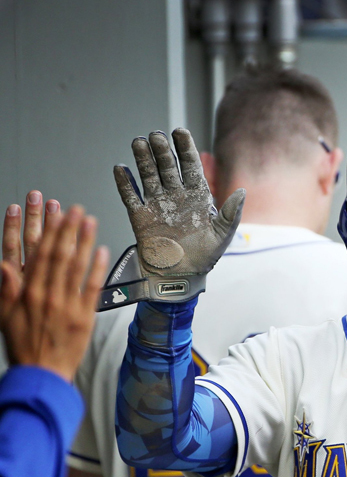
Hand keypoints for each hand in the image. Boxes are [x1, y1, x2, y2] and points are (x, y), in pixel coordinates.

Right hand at [0, 201, 108, 381]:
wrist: (42, 373)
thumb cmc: (26, 345)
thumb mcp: (5, 316)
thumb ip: (6, 289)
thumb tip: (3, 264)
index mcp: (28, 293)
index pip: (37, 254)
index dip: (46, 231)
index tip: (52, 214)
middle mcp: (47, 295)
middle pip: (58, 254)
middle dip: (66, 229)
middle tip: (74, 209)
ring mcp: (67, 304)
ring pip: (76, 266)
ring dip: (84, 241)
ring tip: (90, 221)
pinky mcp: (84, 316)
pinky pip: (92, 287)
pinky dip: (97, 268)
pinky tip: (102, 251)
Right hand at [113, 129, 244, 302]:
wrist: (181, 278)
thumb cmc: (205, 257)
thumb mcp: (223, 235)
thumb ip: (232, 213)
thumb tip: (242, 191)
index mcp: (198, 197)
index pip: (191, 166)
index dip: (186, 148)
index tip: (180, 131)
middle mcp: (176, 196)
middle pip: (168, 166)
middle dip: (162, 150)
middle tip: (156, 135)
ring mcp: (157, 205)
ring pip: (149, 176)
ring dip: (143, 159)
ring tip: (139, 142)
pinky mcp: (140, 217)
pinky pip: (130, 196)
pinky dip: (125, 183)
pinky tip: (120, 168)